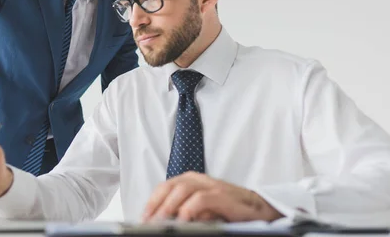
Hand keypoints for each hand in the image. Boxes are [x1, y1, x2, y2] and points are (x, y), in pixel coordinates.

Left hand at [142, 172, 281, 222]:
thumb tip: (164, 220)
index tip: (143, 218)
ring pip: (183, 188)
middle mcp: (199, 179)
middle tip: (148, 222)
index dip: (152, 202)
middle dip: (156, 204)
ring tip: (161, 221)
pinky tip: (183, 220)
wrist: (259, 210)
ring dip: (169, 205)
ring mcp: (212, 185)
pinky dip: (190, 208)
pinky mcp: (223, 195)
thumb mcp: (201, 210)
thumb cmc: (228, 211)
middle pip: (170, 185)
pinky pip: (202, 198)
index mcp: (190, 181)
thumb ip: (184, 210)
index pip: (164, 187)